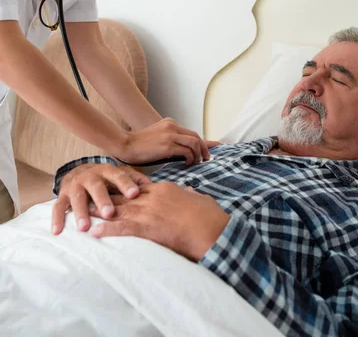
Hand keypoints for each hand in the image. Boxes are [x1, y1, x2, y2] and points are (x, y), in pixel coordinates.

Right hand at [52, 163, 150, 235]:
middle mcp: (90, 176)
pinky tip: (57, 231)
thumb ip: (135, 180)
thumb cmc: (105, 178)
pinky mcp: (62, 194)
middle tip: (110, 213)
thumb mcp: (119, 175)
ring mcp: (75, 185)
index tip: (134, 194)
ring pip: (77, 197)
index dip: (126, 184)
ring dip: (81, 212)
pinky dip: (57, 219)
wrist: (79, 171)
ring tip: (84, 227)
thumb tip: (153, 186)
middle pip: (97, 187)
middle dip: (103, 200)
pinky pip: (58, 207)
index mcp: (107, 171)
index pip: (118, 176)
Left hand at [89, 182, 229, 261]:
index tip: (115, 189)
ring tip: (85, 213)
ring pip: (119, 210)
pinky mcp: (147, 228)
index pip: (140, 186)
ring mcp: (149, 211)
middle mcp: (153, 197)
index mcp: (165, 189)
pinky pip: (123, 228)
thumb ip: (191, 193)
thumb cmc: (210, 217)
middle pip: (125, 196)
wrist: (211, 229)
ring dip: (101, 212)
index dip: (126, 188)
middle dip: (107, 197)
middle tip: (92, 197)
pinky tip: (95, 231)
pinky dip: (107, 229)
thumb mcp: (200, 199)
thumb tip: (191, 191)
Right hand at [118, 117, 220, 165]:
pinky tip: (187, 163)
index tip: (214, 148)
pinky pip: (186, 151)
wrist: (125, 145)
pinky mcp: (167, 145)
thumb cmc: (140, 146)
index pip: (191, 132)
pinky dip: (190, 158)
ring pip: (194, 142)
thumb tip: (185, 152)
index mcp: (170, 123)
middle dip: (204, 149)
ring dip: (198, 154)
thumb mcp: (158, 137)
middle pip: (196, 136)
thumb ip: (171, 140)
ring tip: (196, 163)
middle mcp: (172, 126)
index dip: (204, 141)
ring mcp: (170, 135)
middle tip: (206, 159)